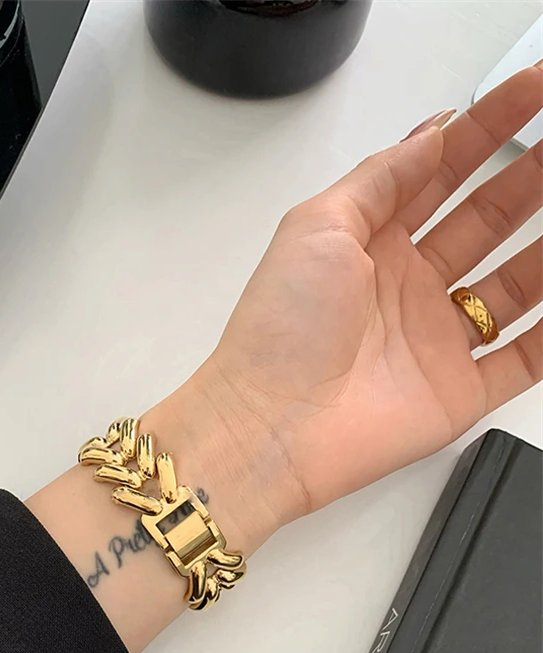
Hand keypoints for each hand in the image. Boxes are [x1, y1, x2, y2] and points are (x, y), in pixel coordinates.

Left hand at [32, 67, 541, 652]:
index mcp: (370, 246)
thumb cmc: (279, 328)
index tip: (534, 93)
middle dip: (529, 178)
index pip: (440, 176)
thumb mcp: (318, 227)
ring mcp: (436, 341)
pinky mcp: (458, 394)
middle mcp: (407, 289)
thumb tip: (433, 130)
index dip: (487, 132)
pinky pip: (525, 357)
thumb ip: (381, 178)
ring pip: (516, 284)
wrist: (269, 428)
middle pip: (485, 221)